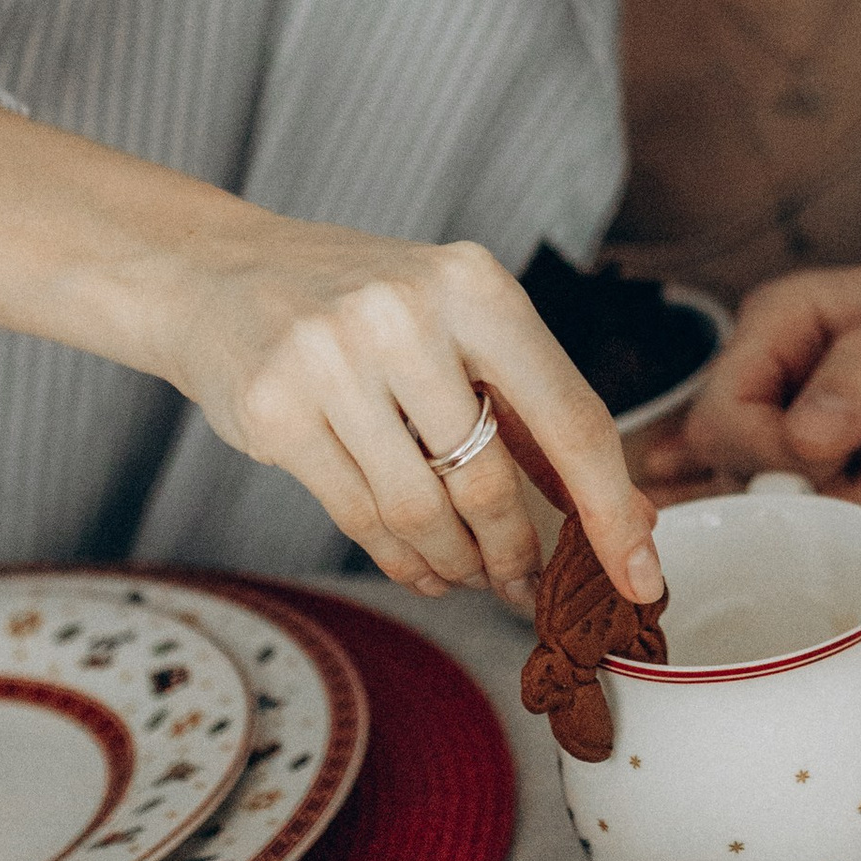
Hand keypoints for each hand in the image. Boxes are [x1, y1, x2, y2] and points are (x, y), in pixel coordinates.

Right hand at [171, 217, 663, 611]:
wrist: (220, 275)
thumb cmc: (366, 307)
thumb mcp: (460, 322)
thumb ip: (536, 408)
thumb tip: (627, 517)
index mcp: (476, 285)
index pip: (570, 416)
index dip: (610, 510)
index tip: (640, 578)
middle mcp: (407, 313)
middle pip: (491, 481)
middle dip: (517, 553)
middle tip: (525, 585)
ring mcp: (332, 359)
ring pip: (423, 511)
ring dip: (458, 562)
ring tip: (468, 573)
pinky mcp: (276, 410)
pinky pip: (361, 518)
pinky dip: (403, 560)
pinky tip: (422, 567)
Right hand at [671, 230, 860, 525]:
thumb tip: (803, 437)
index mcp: (779, 326)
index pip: (720, 419)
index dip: (772, 457)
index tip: (850, 456)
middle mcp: (776, 385)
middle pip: (742, 483)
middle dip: (832, 497)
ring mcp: (804, 440)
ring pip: (788, 524)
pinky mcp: (839, 485)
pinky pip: (831, 541)